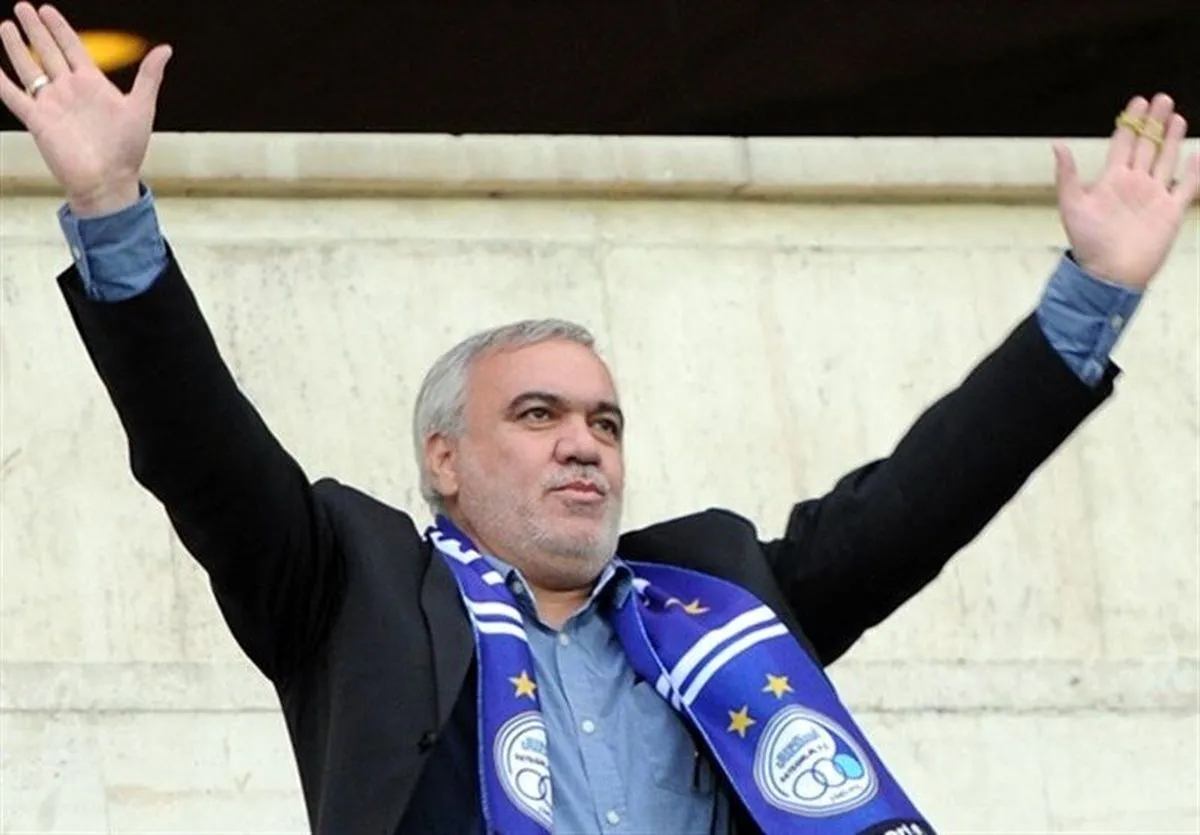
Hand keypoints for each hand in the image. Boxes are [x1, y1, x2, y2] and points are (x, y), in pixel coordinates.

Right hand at [0, 3, 170, 216]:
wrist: (108, 181)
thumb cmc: (127, 149)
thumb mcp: (142, 107)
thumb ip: (149, 76)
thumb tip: (165, 49)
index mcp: (93, 84)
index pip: (72, 47)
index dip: (59, 28)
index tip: (47, 10)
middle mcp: (70, 90)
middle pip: (48, 51)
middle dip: (35, 29)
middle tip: (23, 7)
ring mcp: (52, 104)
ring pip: (29, 68)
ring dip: (17, 47)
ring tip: (6, 25)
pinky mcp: (37, 120)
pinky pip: (14, 96)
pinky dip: (1, 81)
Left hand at [1053, 92, 1198, 289]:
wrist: (1110, 273)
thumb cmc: (1088, 242)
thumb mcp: (1071, 206)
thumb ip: (1067, 176)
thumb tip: (1057, 145)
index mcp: (1111, 180)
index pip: (1122, 143)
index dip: (1130, 122)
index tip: (1137, 101)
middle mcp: (1134, 184)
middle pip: (1147, 146)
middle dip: (1154, 122)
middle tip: (1162, 98)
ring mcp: (1154, 196)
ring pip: (1166, 160)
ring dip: (1172, 139)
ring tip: (1178, 116)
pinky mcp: (1171, 211)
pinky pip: (1187, 186)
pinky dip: (1194, 171)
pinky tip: (1198, 154)